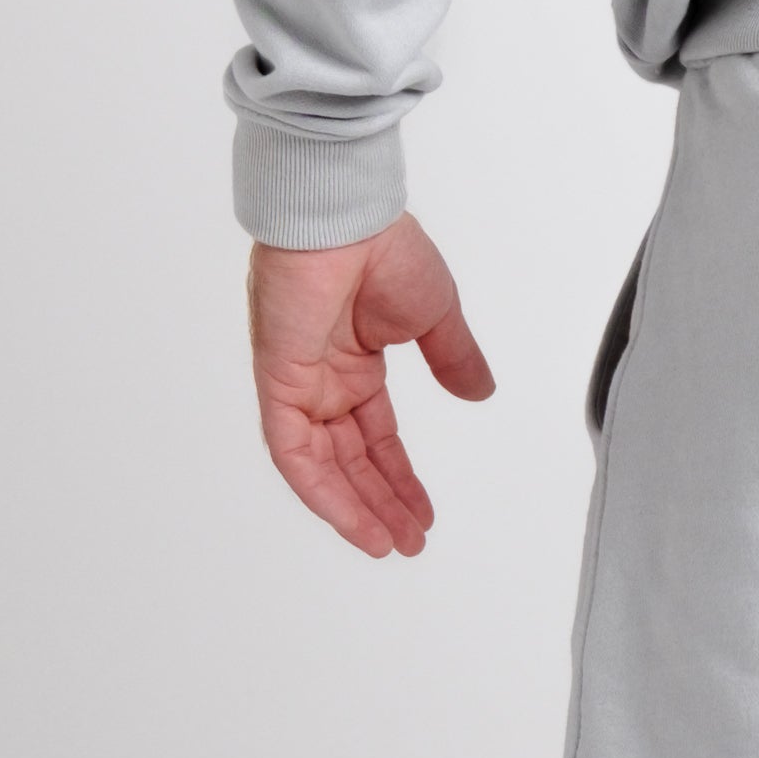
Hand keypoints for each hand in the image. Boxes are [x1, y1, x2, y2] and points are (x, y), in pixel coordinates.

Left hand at [248, 218, 491, 557]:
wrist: (347, 214)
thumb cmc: (384, 247)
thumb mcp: (435, 315)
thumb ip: (454, 359)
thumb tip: (479, 394)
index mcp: (354, 362)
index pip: (376, 436)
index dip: (399, 477)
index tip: (424, 514)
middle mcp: (322, 378)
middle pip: (349, 459)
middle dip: (380, 502)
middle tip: (409, 541)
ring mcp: (298, 382)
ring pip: (320, 465)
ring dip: (353, 507)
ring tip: (388, 543)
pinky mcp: (278, 382)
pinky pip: (293, 451)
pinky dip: (321, 488)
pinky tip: (353, 518)